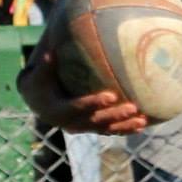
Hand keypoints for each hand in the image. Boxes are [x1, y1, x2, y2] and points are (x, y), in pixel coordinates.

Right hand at [18, 48, 144, 135]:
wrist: (38, 102)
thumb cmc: (40, 82)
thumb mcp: (38, 74)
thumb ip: (46, 65)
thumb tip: (50, 52)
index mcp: (58, 111)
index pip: (78, 108)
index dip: (94, 103)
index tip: (111, 96)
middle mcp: (71, 124)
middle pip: (96, 121)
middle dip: (115, 116)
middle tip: (133, 107)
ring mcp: (83, 128)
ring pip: (105, 129)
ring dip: (125, 126)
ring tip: (143, 121)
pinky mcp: (91, 128)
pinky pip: (109, 130)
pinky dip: (124, 129)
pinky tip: (142, 126)